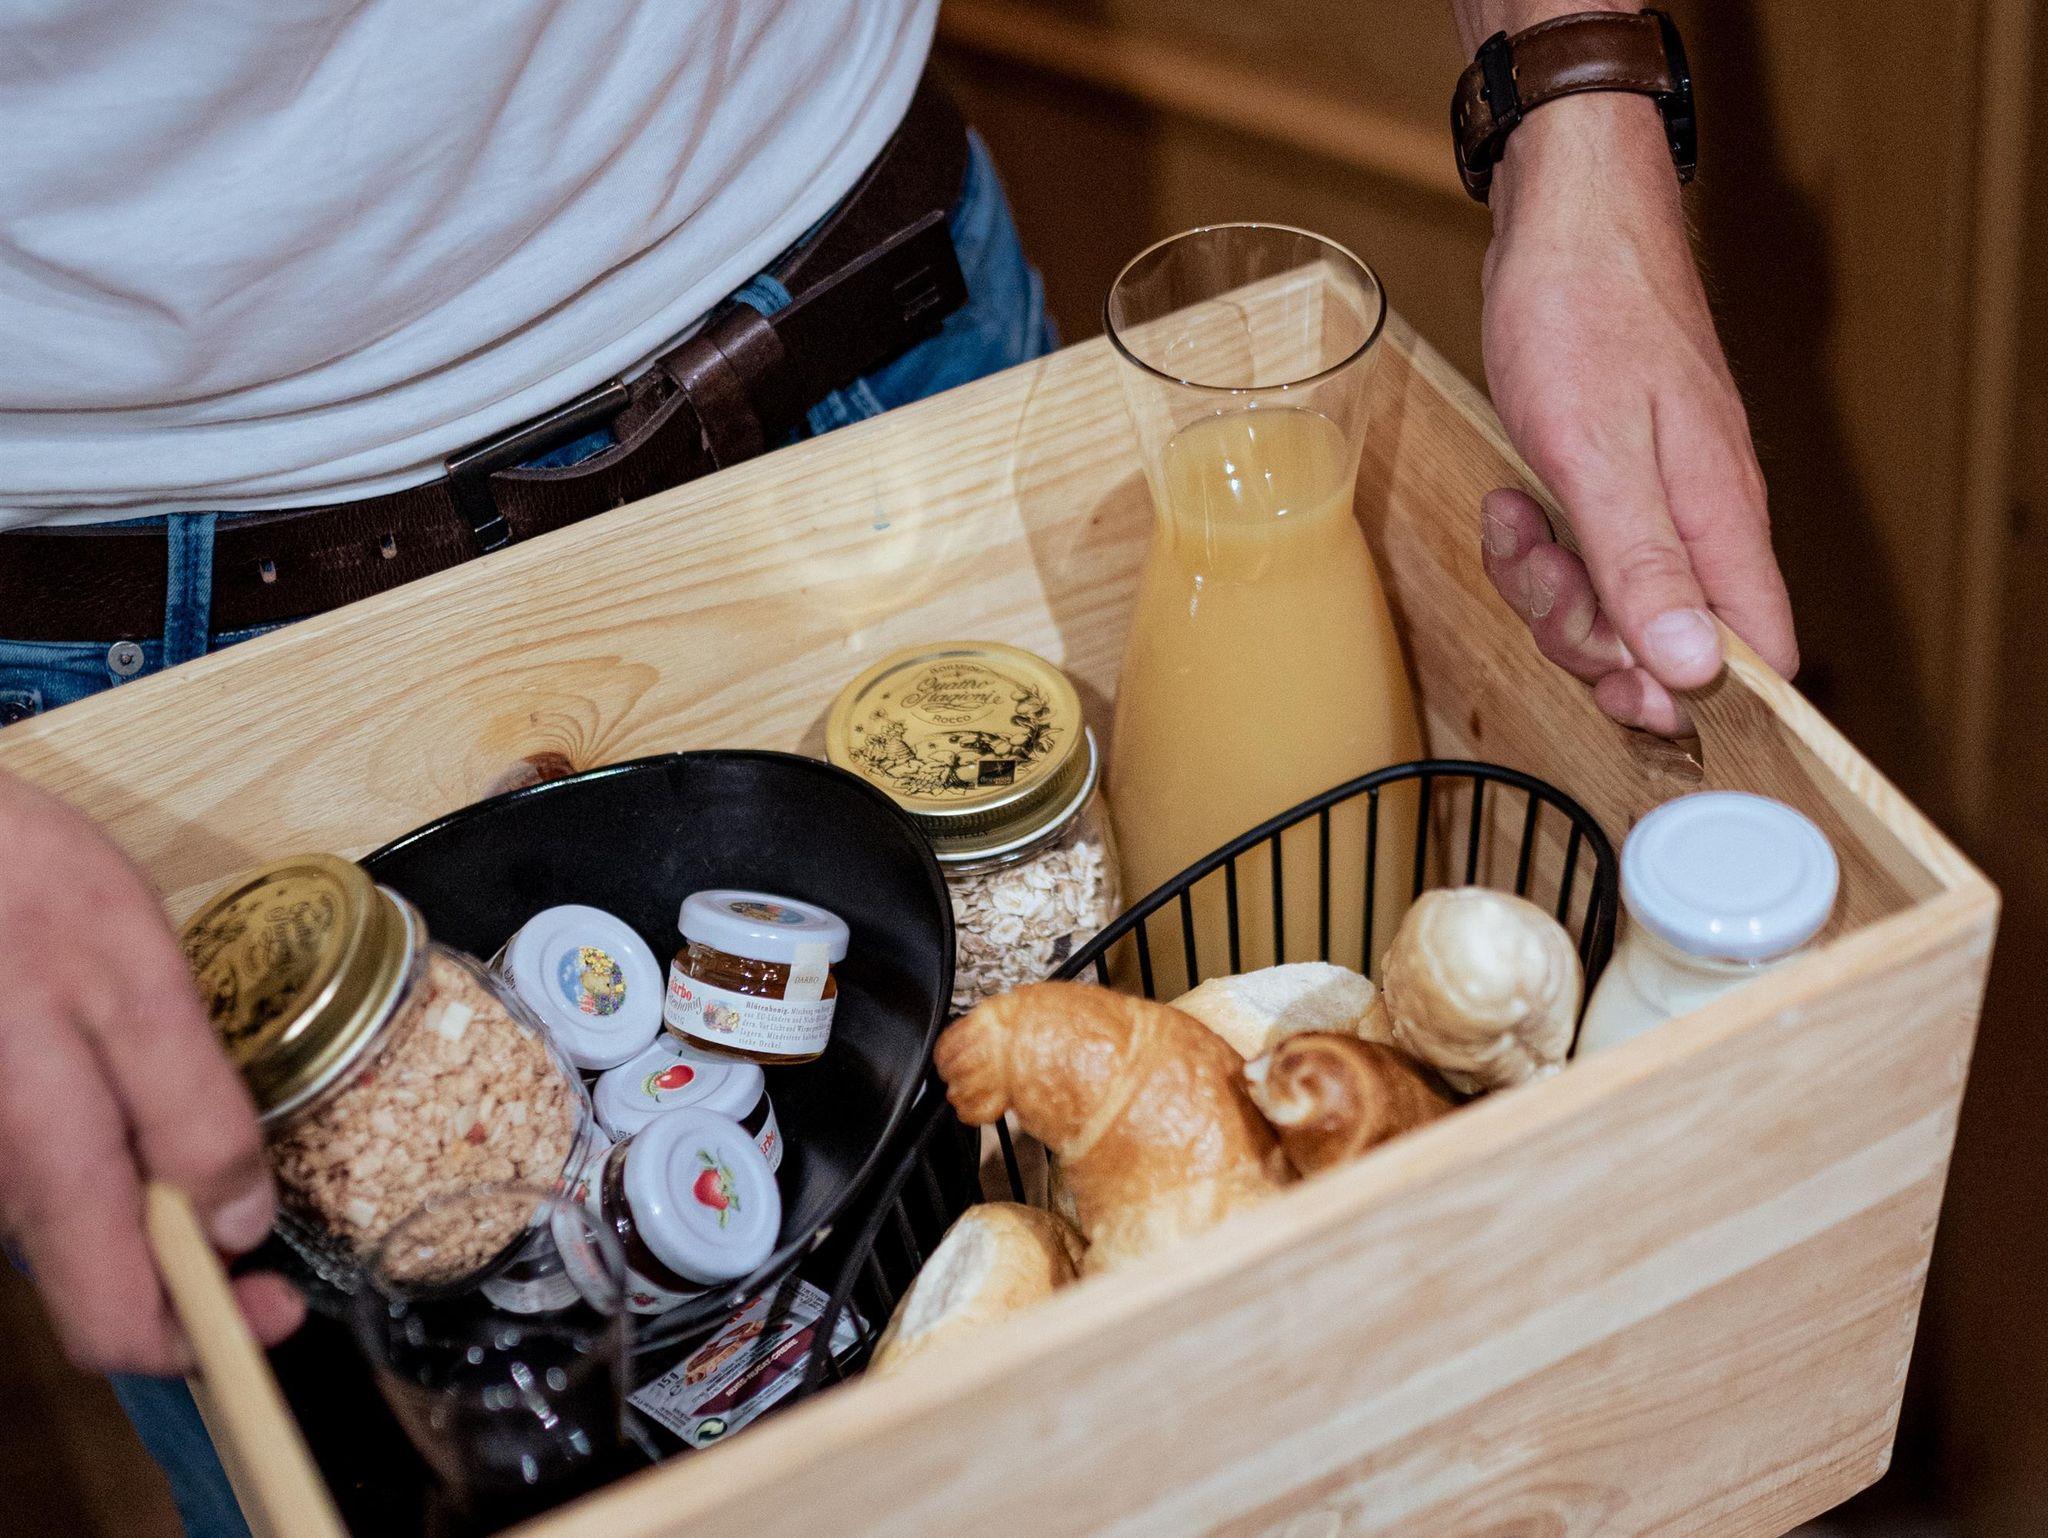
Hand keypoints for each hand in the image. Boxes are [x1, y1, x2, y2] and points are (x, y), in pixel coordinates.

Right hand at [0, 771, 301, 1372]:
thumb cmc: (23, 892)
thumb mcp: (136, 984)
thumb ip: (187, 1110)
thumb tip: (239, 1225)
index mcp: (47, 1159)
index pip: (113, 1324)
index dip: (206, 1338)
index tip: (279, 1309)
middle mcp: (0, 1183)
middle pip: (94, 1288)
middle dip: (189, 1277)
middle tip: (259, 1235)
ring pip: (73, 1230)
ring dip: (148, 1217)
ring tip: (203, 1157)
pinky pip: (45, 1178)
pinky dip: (106, 1169)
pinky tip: (136, 1109)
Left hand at [1476, 91, 1797, 734]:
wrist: (1568, 211)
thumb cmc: (1585, 312)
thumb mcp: (1598, 453)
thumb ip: (1645, 566)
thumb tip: (1694, 670)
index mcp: (1721, 522)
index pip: (1758, 656)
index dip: (1688, 695)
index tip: (1616, 684)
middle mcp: (1703, 520)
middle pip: (1663, 647)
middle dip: (1585, 633)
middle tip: (1541, 567)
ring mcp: (1660, 500)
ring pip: (1610, 604)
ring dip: (1547, 582)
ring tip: (1516, 515)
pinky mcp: (1617, 481)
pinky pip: (1582, 554)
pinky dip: (1538, 542)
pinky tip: (1514, 498)